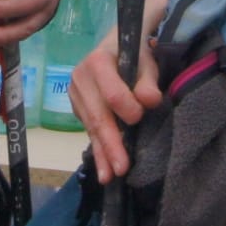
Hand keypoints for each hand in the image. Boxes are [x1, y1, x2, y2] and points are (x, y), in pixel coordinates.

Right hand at [70, 34, 163, 184]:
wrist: (117, 47)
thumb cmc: (135, 54)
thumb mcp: (147, 62)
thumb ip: (148, 81)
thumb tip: (149, 100)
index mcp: (97, 61)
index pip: (111, 93)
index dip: (126, 108)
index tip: (140, 117)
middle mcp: (80, 78)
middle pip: (98, 116)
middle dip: (111, 144)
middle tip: (122, 168)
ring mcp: (75, 95)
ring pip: (91, 128)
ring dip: (102, 154)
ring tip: (110, 177)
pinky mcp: (77, 108)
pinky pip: (89, 131)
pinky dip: (98, 151)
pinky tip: (103, 170)